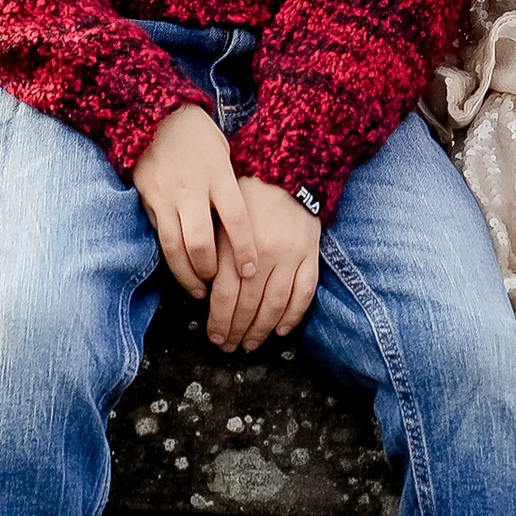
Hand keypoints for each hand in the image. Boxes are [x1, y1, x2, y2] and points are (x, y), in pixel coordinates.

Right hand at [131, 100, 244, 298]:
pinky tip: (180, 270)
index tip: (250, 270)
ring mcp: (166, 196)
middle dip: (210, 270)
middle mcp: (192, 188)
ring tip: (199, 290)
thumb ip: (231, 187)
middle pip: (201, 242)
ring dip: (187, 275)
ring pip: (174, 247)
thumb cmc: (197, 135)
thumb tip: (246, 222)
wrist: (154, 113)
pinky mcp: (147, 201)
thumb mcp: (224, 153)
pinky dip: (170, 259)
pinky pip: (159, 237)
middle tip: (219, 285)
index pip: (236, 218)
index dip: (244, 248)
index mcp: (218, 174)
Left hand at [207, 178, 321, 351]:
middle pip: (248, 304)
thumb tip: (204, 295)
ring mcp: (290, 255)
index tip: (214, 336)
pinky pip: (304, 292)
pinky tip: (280, 329)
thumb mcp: (221, 219)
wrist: (287, 170)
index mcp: (236, 243)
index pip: (225, 295)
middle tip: (229, 346)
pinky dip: (293, 316)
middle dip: (236, 331)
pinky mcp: (310, 254)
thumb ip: (213, 254)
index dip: (218, 321)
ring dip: (261, 330)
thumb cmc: (247, 196)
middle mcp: (264, 252)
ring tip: (251, 343)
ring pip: (275, 304)